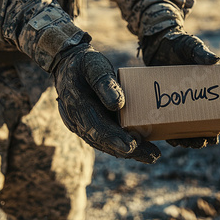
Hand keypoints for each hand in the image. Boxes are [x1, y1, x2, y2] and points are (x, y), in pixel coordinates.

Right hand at [53, 41, 160, 163]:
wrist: (67, 65)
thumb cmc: (84, 63)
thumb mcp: (93, 65)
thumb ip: (103, 82)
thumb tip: (118, 104)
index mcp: (76, 104)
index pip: (96, 126)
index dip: (115, 138)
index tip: (133, 146)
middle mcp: (76, 119)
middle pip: (103, 140)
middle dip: (128, 150)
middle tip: (152, 156)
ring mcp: (80, 125)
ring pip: (104, 143)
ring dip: (127, 152)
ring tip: (150, 155)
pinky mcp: (87, 126)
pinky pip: (104, 139)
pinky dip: (120, 146)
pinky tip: (138, 149)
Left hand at [140, 26, 219, 147]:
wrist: (158, 42)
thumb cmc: (179, 43)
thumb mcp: (191, 46)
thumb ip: (201, 53)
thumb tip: (215, 59)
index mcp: (206, 88)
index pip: (218, 112)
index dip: (218, 127)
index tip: (215, 137)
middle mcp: (193, 98)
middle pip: (200, 125)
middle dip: (199, 138)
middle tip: (196, 143)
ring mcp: (178, 102)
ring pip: (182, 127)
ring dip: (183, 138)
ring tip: (180, 144)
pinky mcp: (163, 101)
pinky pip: (165, 120)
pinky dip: (165, 130)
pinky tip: (163, 138)